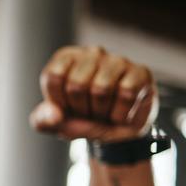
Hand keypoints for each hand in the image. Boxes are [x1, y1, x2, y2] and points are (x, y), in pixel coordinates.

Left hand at [29, 46, 157, 143]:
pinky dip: (121, 114)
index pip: (53, 76)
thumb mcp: (56, 123)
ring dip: (101, 113)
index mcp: (66, 59)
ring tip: (104, 112)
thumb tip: (53, 116)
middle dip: (81, 109)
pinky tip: (121, 112)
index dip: (59, 101)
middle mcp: (92, 53)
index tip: (67, 107)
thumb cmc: (83, 119)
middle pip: (76, 84)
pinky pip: (126, 94)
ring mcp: (118, 61)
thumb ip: (44, 120)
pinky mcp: (141, 72)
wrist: (117, 132)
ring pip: (101, 89)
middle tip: (89, 112)